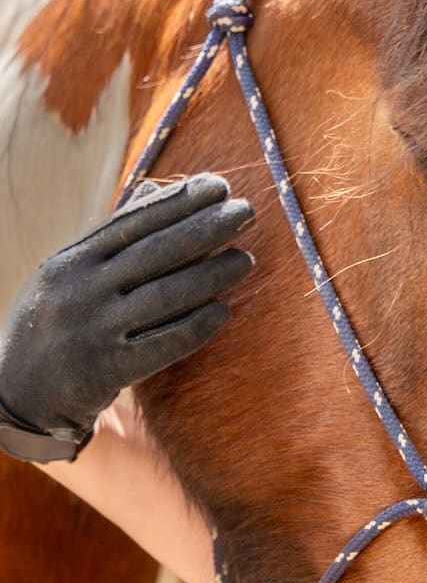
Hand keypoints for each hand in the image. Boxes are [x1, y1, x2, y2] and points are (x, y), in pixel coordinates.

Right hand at [0, 174, 254, 461]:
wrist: (16, 395)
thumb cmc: (53, 324)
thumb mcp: (64, 276)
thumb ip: (109, 238)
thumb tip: (158, 191)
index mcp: (70, 262)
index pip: (133, 222)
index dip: (181, 202)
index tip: (219, 186)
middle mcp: (79, 291)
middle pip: (156, 252)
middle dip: (207, 228)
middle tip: (247, 212)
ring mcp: (93, 331)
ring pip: (166, 295)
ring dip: (212, 274)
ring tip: (245, 260)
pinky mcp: (107, 370)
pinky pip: (164, 343)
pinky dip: (198, 325)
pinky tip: (223, 309)